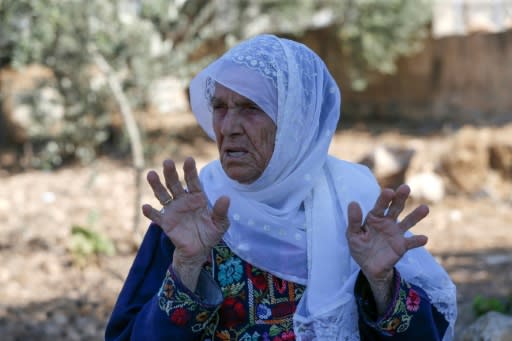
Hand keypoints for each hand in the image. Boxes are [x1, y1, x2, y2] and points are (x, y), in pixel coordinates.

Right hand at [142, 157, 229, 289]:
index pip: (193, 181)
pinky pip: (157, 216)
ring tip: (151, 174)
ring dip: (156, 185)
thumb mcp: (220, 224)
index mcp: (197, 197)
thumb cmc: (211, 233)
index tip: (189, 159)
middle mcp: (183, 200)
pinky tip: (146, 207)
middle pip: (175, 184)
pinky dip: (151, 212)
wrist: (199, 251)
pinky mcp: (166, 223)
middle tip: (167, 162)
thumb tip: (226, 197)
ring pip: (163, 195)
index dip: (190, 171)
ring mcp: (173, 210)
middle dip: (171, 173)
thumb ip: (221, 211)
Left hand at [346, 184, 427, 312]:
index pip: (379, 206)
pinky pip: (411, 242)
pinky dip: (417, 241)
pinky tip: (423, 239)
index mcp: (374, 218)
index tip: (389, 191)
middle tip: (405, 188)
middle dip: (400, 198)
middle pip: (395, 208)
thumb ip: (354, 221)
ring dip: (415, 215)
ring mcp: (396, 233)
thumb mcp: (353, 235)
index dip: (384, 199)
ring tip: (424, 208)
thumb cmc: (360, 247)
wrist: (369, 267)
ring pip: (407, 222)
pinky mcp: (402, 246)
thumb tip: (353, 203)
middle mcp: (387, 222)